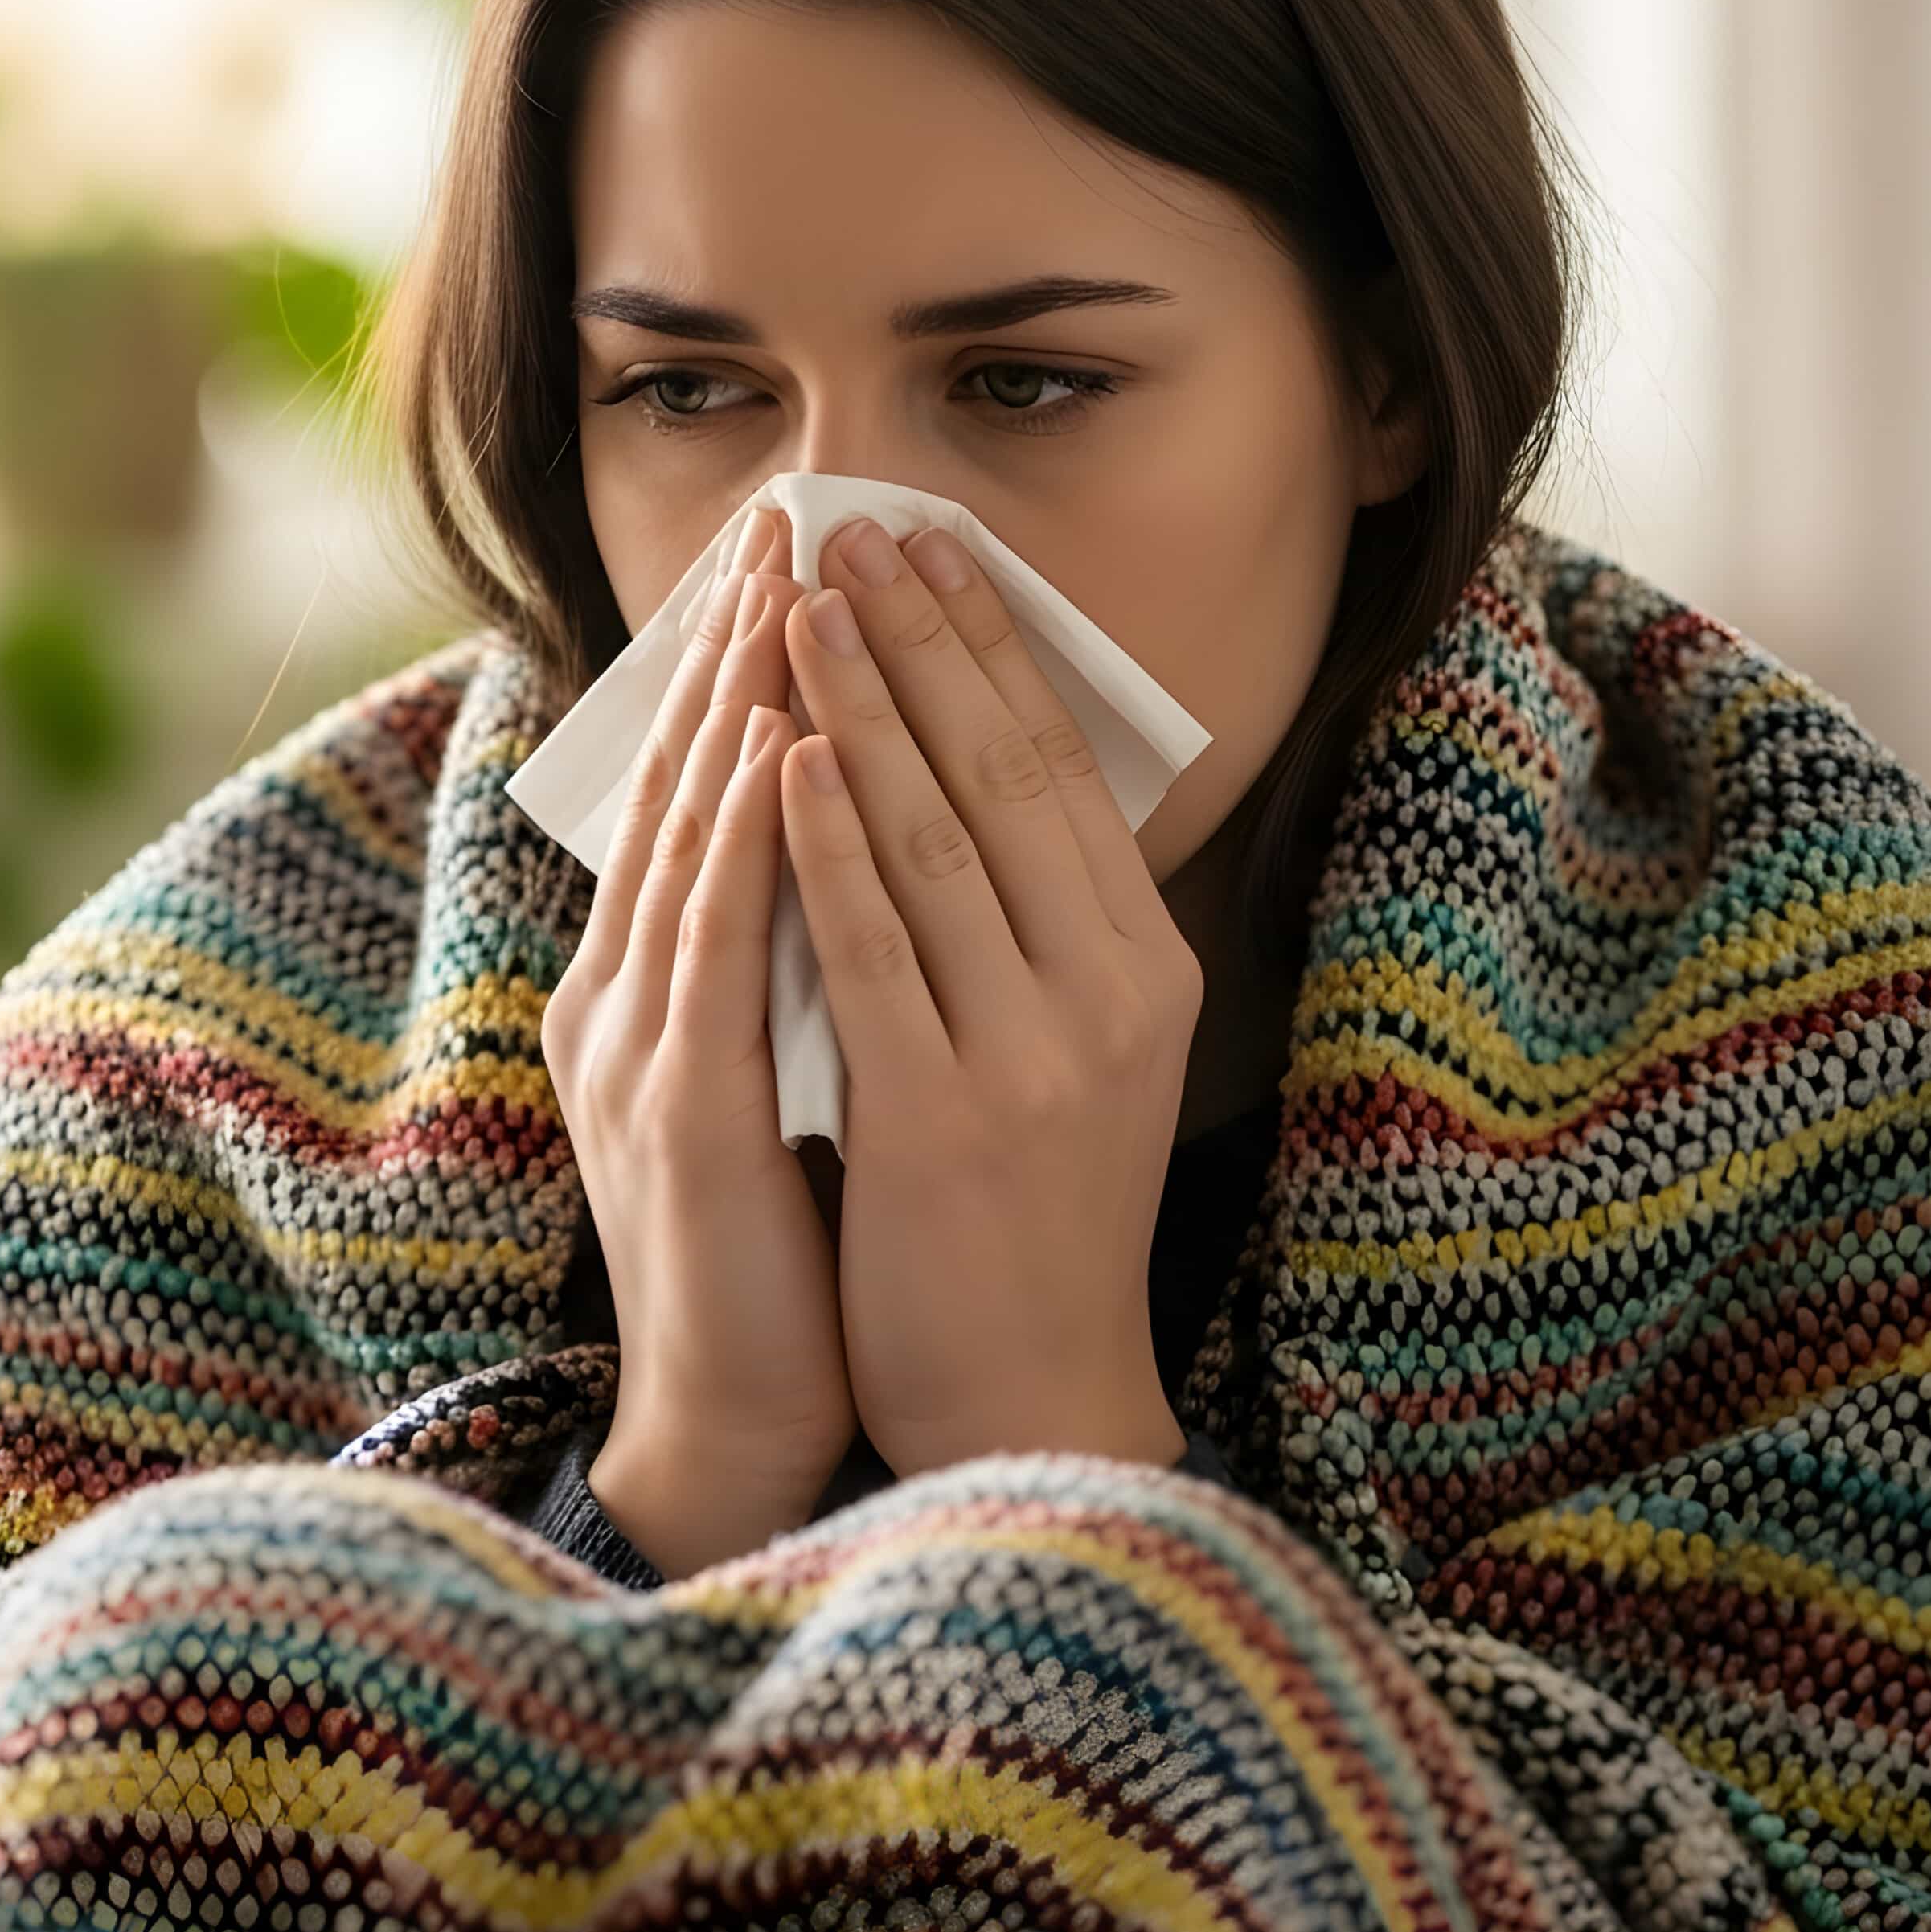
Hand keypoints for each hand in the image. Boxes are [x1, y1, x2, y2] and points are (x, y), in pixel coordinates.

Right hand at [539, 506, 851, 1573]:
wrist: (732, 1430)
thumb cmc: (780, 1267)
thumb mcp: (778, 1084)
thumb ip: (788, 976)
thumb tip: (849, 860)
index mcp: (643, 995)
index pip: (696, 800)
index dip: (738, 675)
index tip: (791, 562)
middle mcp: (618, 1001)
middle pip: (680, 790)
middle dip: (735, 650)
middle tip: (784, 520)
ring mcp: (636, 1050)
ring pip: (694, 841)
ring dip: (739, 707)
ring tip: (787, 590)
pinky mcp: (679, 1108)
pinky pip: (720, 946)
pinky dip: (750, 839)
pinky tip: (784, 753)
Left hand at [772, 515, 1201, 1477]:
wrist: (1029, 1401)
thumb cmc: (1027, 1220)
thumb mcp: (1073, 1056)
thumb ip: (1034, 932)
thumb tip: (965, 776)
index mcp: (1142, 970)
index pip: (1062, 770)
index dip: (994, 649)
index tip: (932, 548)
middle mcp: (1107, 996)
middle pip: (1005, 778)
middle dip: (925, 641)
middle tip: (857, 530)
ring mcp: (1032, 1056)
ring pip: (936, 842)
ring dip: (864, 707)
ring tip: (801, 604)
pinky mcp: (942, 1117)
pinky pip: (875, 950)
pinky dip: (831, 844)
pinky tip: (788, 760)